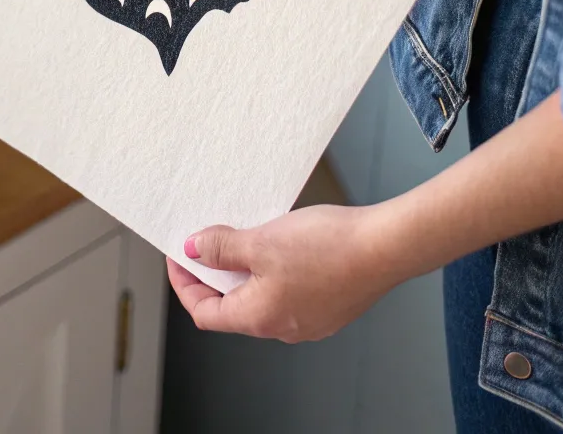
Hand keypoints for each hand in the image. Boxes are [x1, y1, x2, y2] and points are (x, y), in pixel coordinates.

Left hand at [167, 205, 397, 342]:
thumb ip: (222, 248)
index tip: (178, 256)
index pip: (204, 313)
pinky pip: (286, 291)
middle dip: (214, 273)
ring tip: (243, 234)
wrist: (384, 247)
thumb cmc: (328, 248)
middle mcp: (281, 327)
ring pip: (260, 297)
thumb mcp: (262, 241)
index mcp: (259, 317)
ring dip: (244, 269)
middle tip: (207, 239)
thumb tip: (194, 251)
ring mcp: (308, 319)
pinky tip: (280, 242)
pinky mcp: (327, 305)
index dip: (184, 284)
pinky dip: (272, 270)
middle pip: (231, 306)